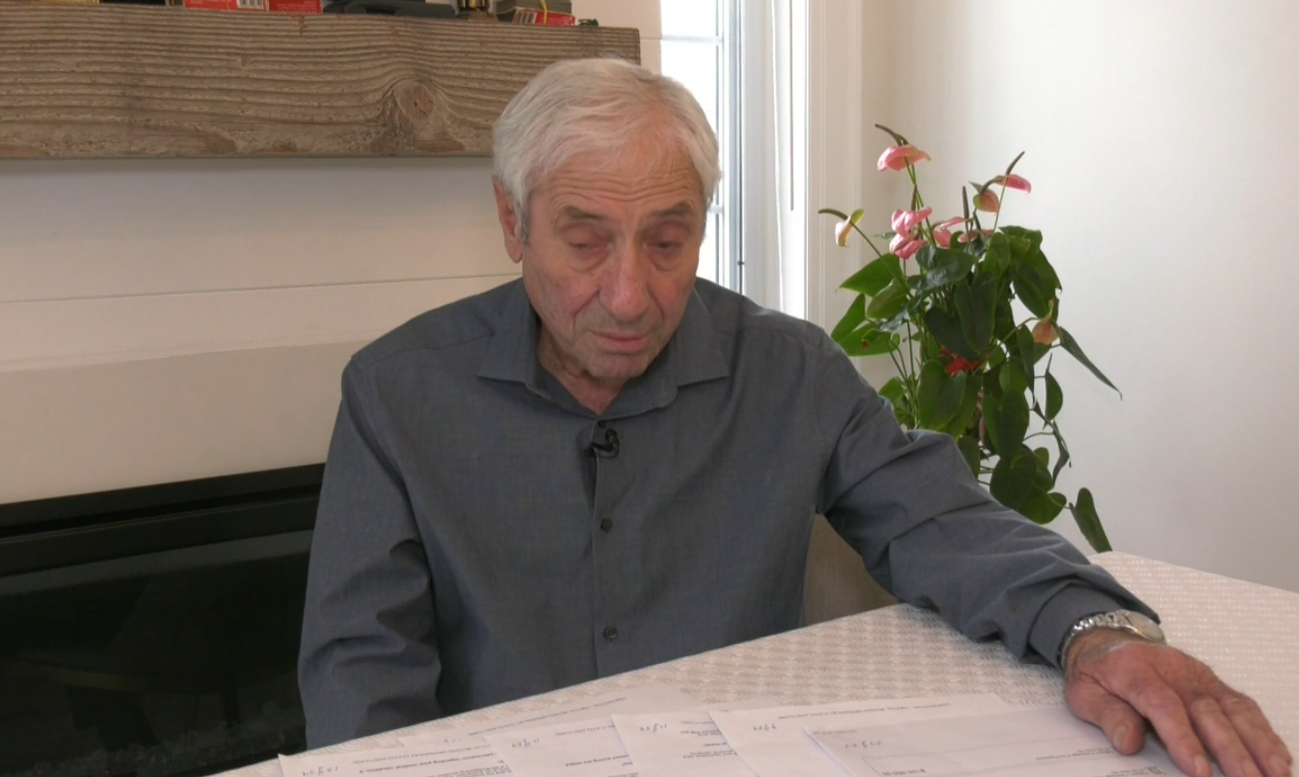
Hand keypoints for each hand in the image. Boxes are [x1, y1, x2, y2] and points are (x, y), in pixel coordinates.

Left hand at [1063, 629, 1291, 776]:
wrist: (1107, 642)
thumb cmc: (1098, 673)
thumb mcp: (1084, 693)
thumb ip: (1107, 715)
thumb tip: (1129, 743)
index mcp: (1137, 670)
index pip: (1164, 706)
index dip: (1183, 739)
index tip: (1198, 771)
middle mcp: (1174, 671)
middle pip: (1207, 711)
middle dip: (1230, 750)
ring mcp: (1198, 675)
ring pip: (1233, 708)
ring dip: (1258, 743)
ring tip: (1276, 774)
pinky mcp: (1213, 683)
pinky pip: (1243, 706)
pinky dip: (1264, 732)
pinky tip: (1278, 758)